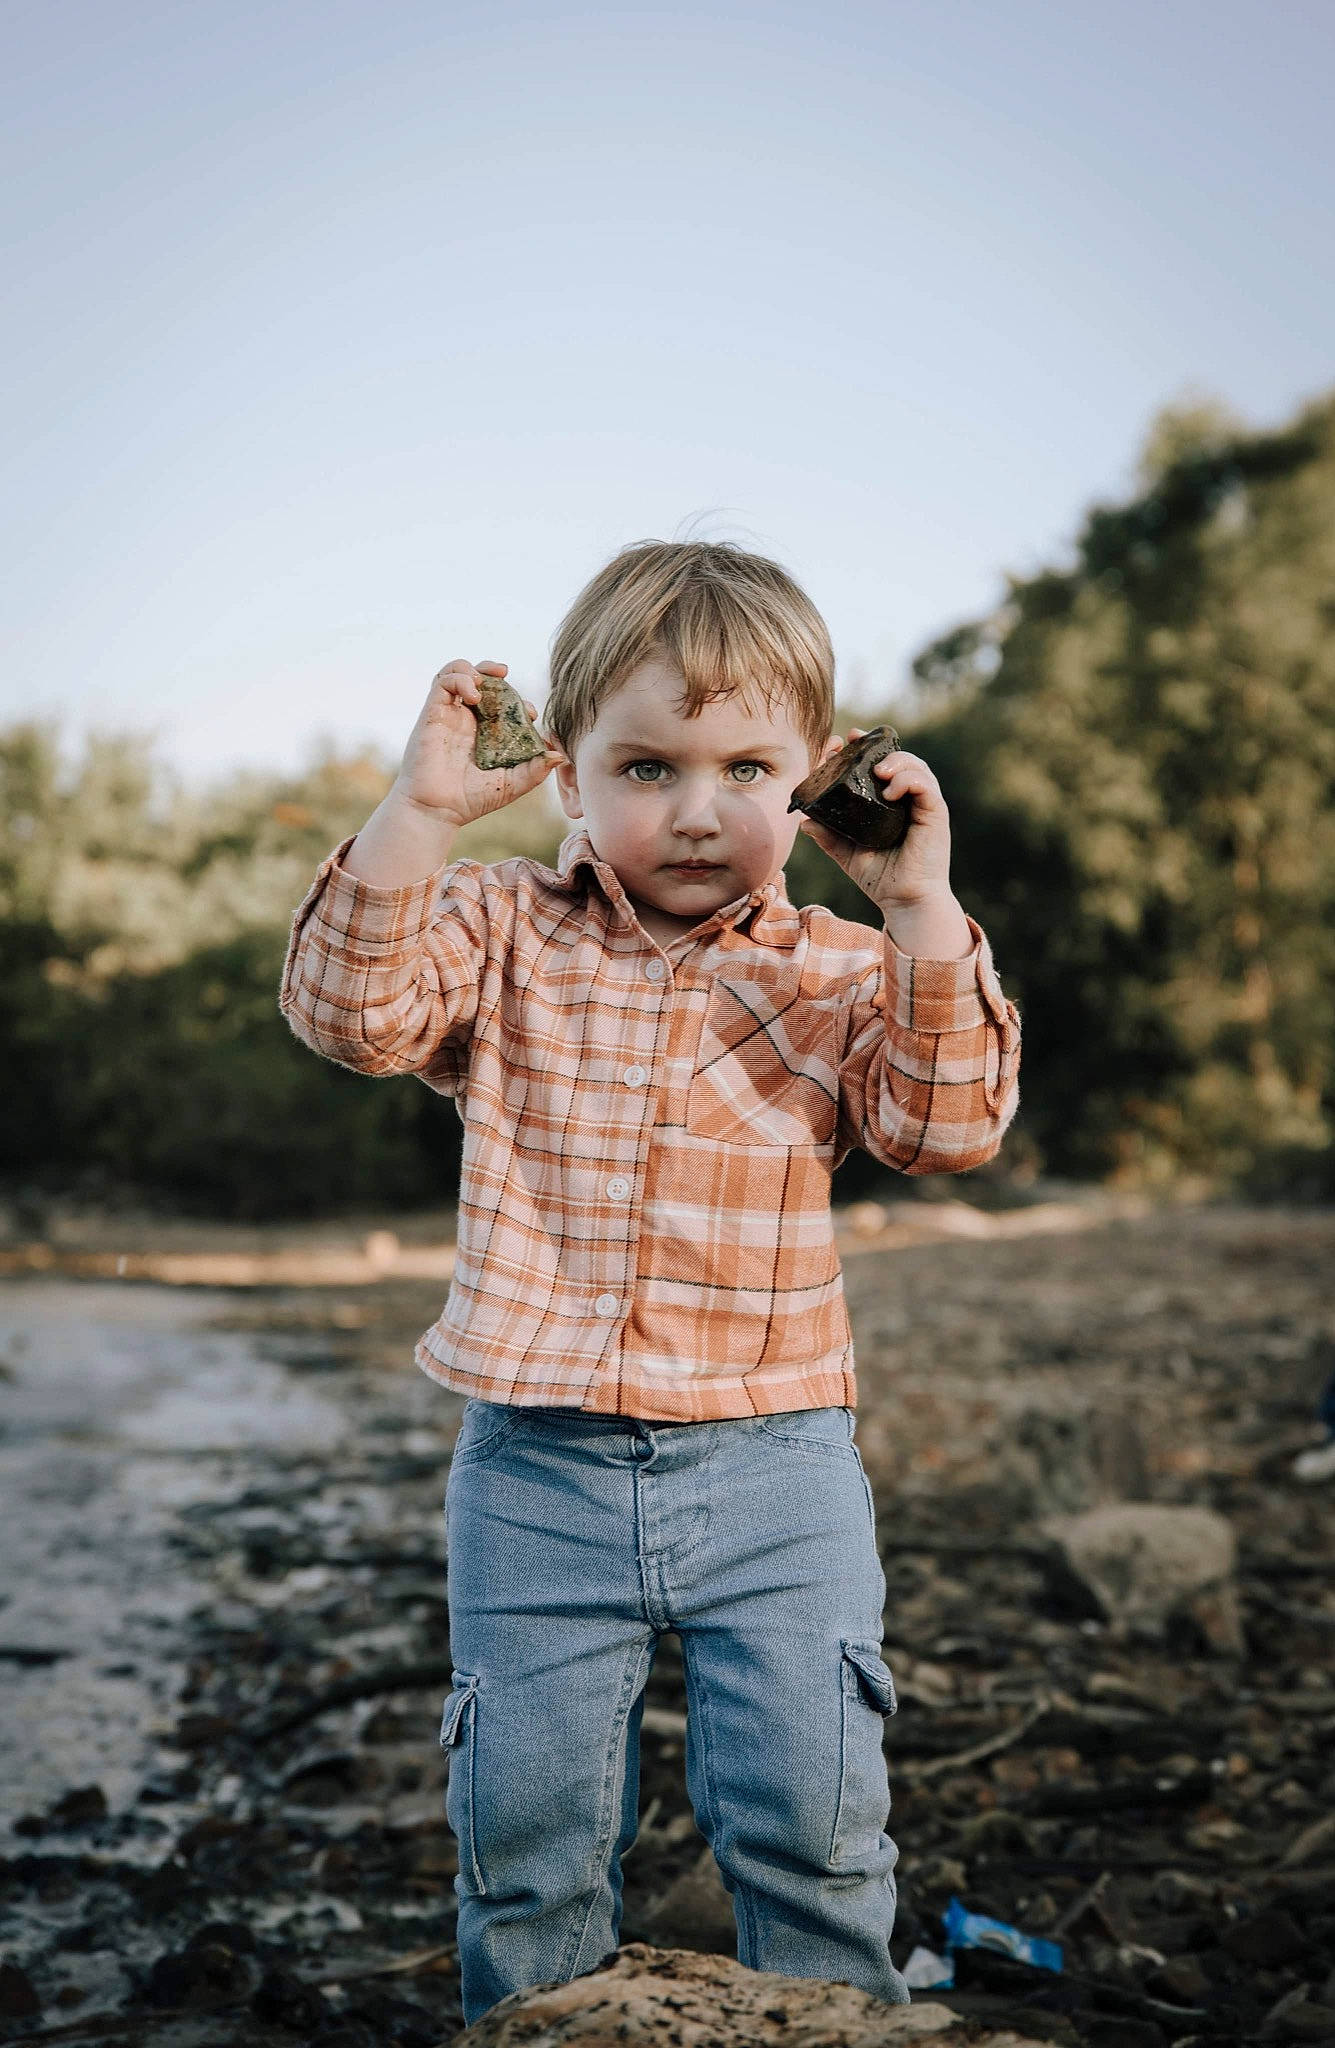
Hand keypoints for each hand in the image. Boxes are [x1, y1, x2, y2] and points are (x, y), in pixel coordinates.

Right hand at [393, 660, 561, 827]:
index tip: (530, 714)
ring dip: (473, 668)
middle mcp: (466, 720)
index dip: (517, 699)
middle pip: (478, 680)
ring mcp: (449, 714)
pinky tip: (474, 694)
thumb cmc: (472, 800)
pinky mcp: (433, 713)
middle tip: (505, 672)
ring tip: (485, 679)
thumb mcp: (512, 784)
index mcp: (485, 732)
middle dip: (493, 671)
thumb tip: (560, 754)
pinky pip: (442, 682)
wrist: (438, 810)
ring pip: (457, 674)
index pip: (501, 702)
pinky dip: (459, 678)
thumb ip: (535, 770)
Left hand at [797, 731, 972, 956]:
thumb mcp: (847, 853)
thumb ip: (828, 835)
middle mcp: (907, 799)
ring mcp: (923, 804)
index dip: (859, 749)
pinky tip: (891, 791)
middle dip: (875, 744)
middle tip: (853, 740)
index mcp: (888, 803)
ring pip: (915, 765)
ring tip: (877, 770)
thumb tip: (804, 819)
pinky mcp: (936, 814)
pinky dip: (908, 780)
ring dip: (895, 760)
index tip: (839, 743)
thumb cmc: (881, 878)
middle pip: (897, 757)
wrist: (905, 902)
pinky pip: (925, 785)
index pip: (877, 765)